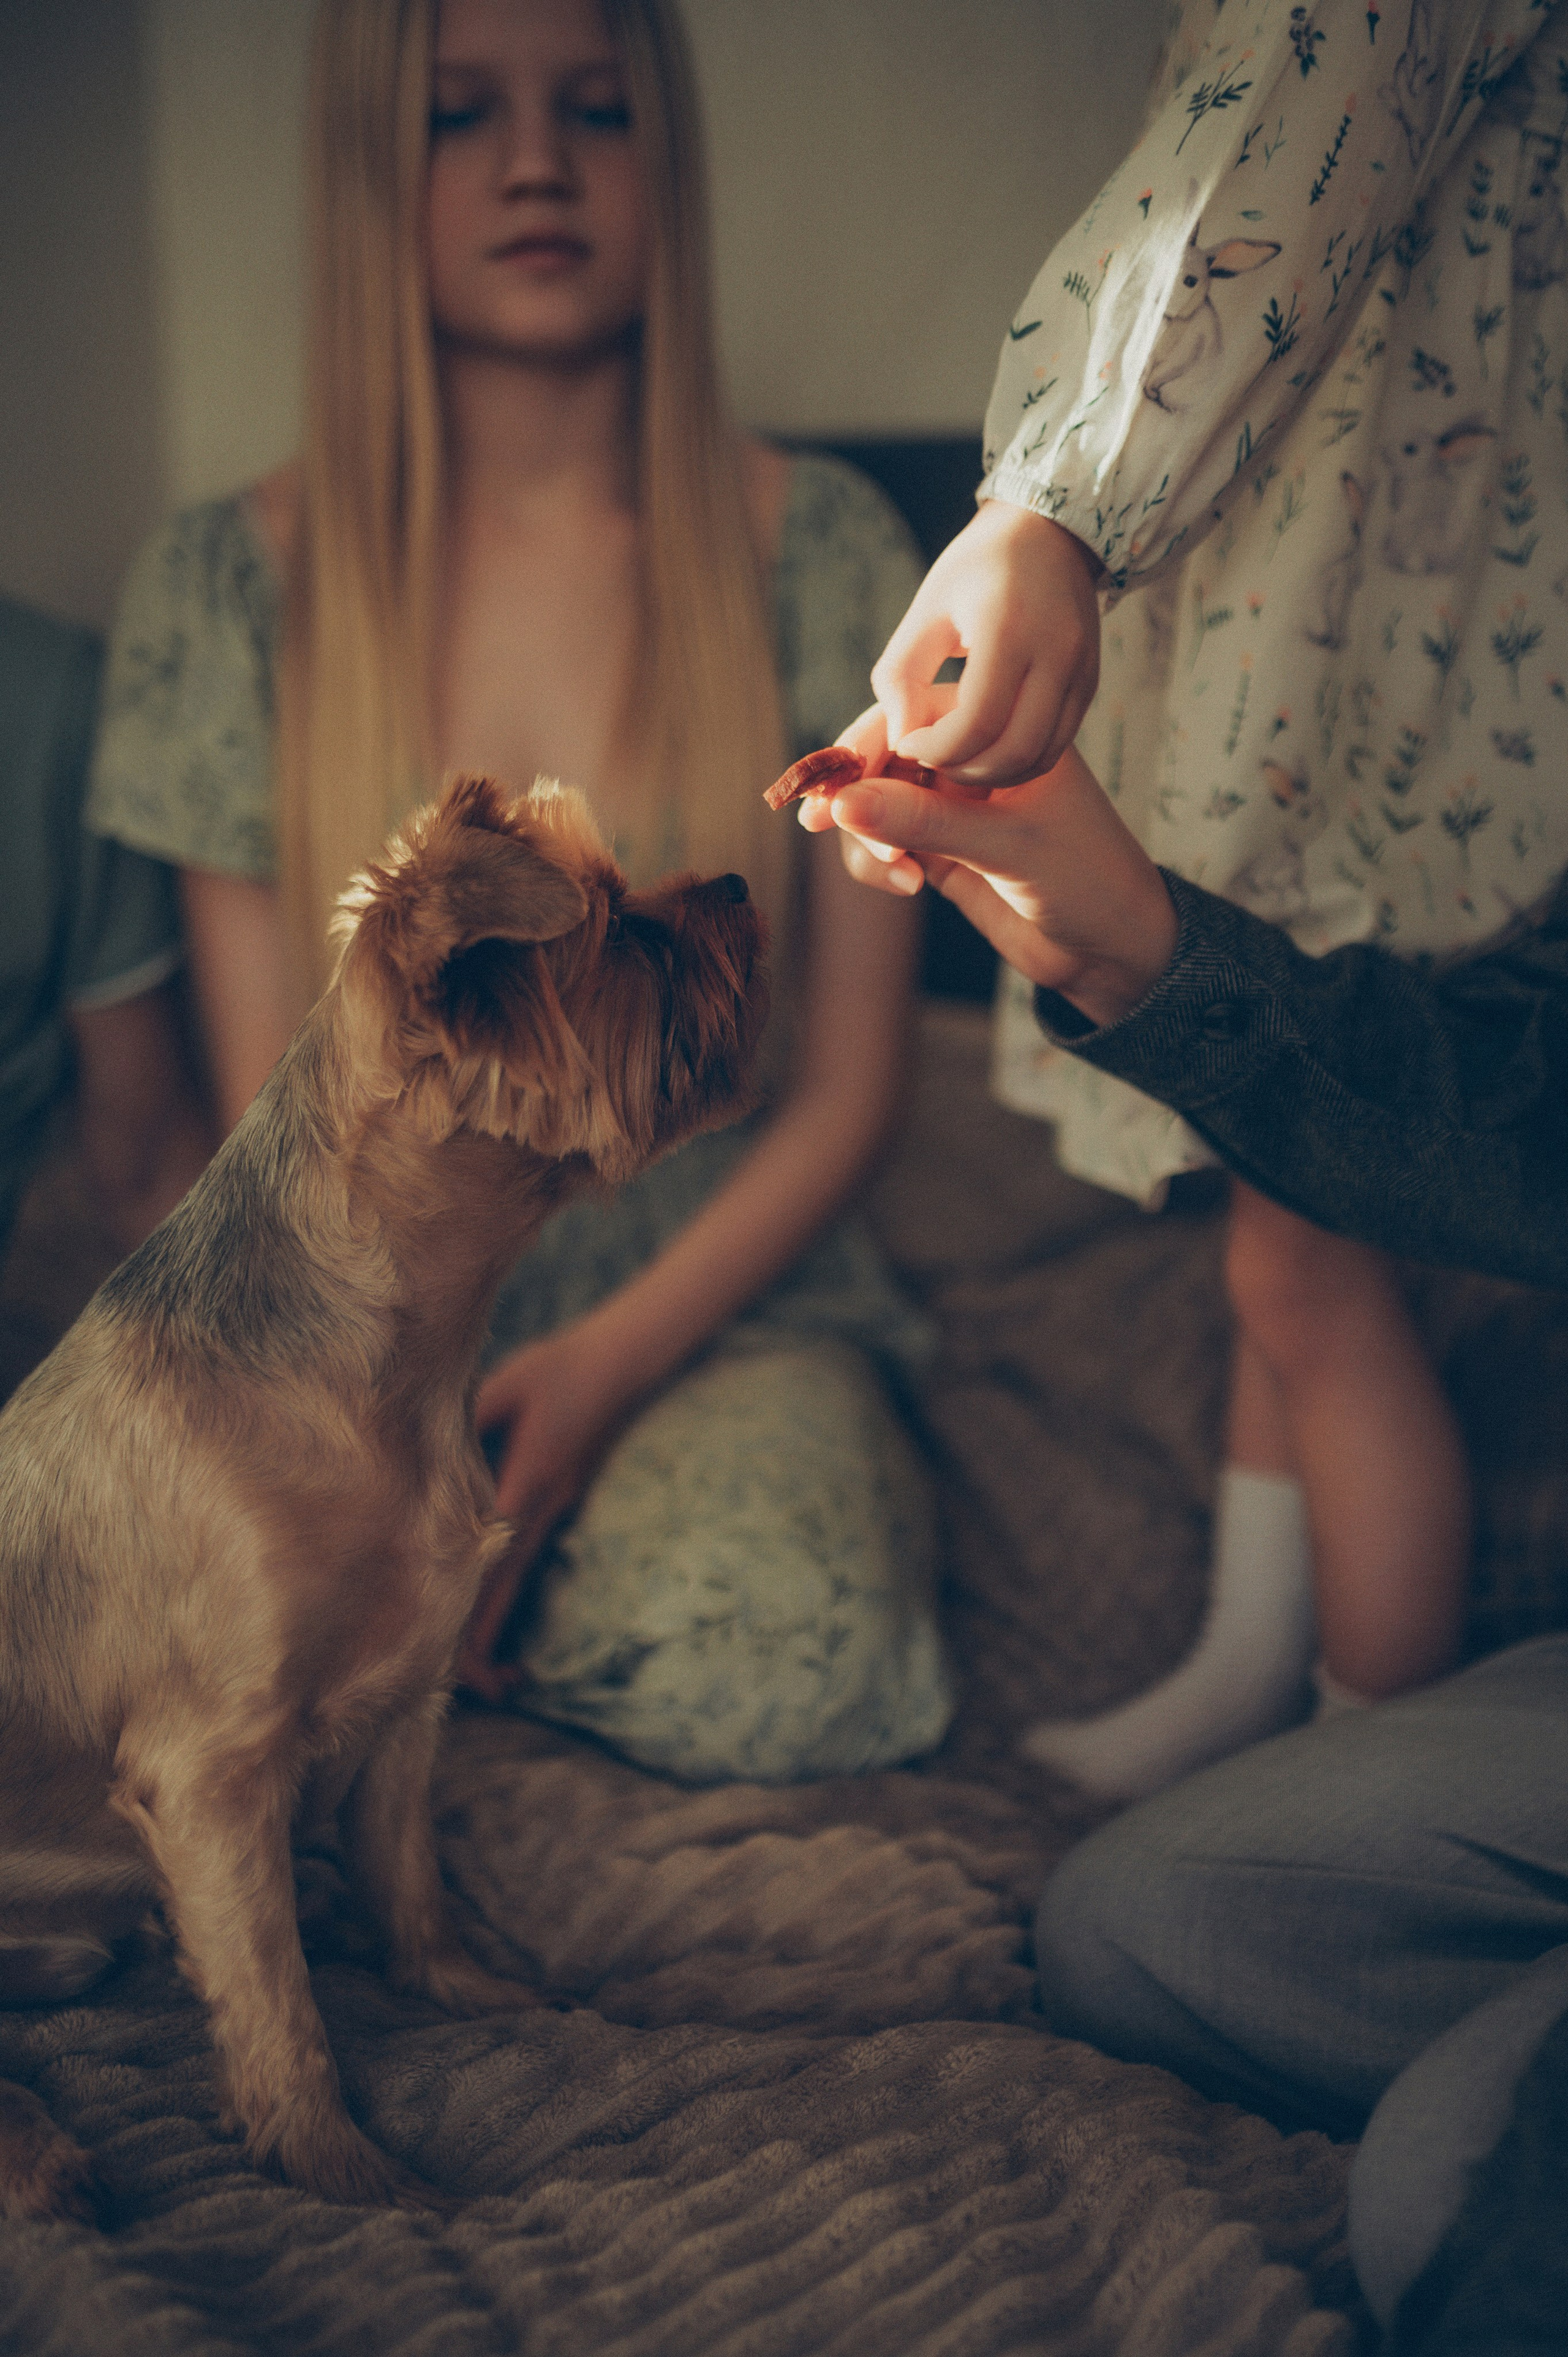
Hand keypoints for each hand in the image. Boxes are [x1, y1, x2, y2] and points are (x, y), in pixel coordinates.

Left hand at [457, 1329, 624, 1700]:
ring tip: (491, 1679)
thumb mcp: (505, 1384)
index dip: (474, 1600)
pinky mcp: (554, 1504)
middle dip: (489, 1637)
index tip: (455, 1646)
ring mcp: (555, 1507)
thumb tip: (411, 1447)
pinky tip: (491, 1624)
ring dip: (499, 1625)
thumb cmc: (556, 1369)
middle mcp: (546, 1503)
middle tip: (479, 1690)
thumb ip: (465, 1418)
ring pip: (520, 1580)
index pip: (496, 1552)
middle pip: (510, 1583)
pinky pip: (527, 1561)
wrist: (621, 1363)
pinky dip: (506, 1596)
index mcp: (531, 1476)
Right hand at [799, 744, 1178, 1029]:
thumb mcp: (1008, 846)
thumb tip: (843, 801)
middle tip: (817, 819)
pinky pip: (886, 844)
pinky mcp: (941, 852)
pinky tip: (904, 883)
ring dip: (864, 833)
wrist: (1112, 949)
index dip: (866, 743)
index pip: (917, 718)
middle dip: (851, 790)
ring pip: (877, 804)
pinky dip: (877, 860)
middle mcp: (973, 765)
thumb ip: (926, 822)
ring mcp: (953, 809)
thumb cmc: (1086, 881)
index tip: (831, 778)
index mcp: (1003, 735)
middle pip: (885, 758)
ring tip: (890, 867)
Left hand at [870, 501, 1100, 787]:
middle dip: (964, 770)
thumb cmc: (977, 568)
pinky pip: (1055, 744)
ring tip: (958, 757)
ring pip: (1039, 756)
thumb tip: (900, 741)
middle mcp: (1056, 653)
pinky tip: (988, 747)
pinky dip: (1018, 761)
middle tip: (932, 759)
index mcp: (1009, 628)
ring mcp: (1081, 671)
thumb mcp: (926, 609)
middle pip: (1013, 750)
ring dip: (993, 773)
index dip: (937, 749)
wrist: (1048, 531)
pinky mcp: (1091, 683)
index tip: (909, 743)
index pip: (976, 722)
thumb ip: (900, 677)